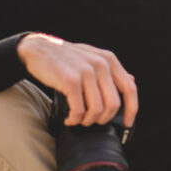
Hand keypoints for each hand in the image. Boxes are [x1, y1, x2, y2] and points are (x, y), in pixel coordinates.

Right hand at [17, 33, 137, 126]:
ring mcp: (86, 72)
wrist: (39, 49)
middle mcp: (101, 64)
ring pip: (97, 110)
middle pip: (113, 104)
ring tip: (78, 119)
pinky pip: (79, 110)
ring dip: (87, 121)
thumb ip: (111, 70)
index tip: (128, 122)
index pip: (130, 88)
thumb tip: (132, 81)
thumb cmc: (66, 57)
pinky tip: (69, 118)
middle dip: (103, 119)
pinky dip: (74, 119)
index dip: (132, 109)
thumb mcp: (93, 57)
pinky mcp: (71, 80)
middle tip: (92, 121)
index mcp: (109, 60)